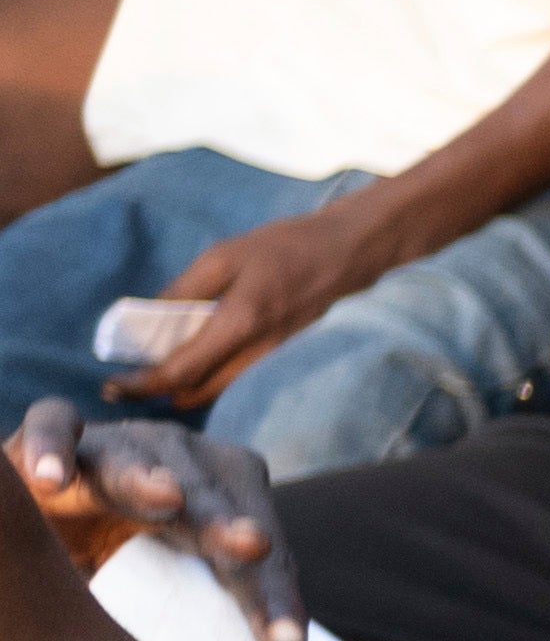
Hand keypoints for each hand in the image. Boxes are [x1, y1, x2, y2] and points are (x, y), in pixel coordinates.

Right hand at [12, 399, 304, 640]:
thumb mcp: (178, 583)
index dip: (272, 593)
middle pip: (210, 498)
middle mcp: (183, 459)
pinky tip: (51, 479)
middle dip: (229, 525)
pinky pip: (54, 429)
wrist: (57, 506)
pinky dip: (51, 448)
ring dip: (149, 479)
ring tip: (168, 498)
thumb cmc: (131, 552)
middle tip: (254, 547)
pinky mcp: (58, 436)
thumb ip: (212, 610)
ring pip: (135, 460)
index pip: (260, 547)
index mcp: (229, 495)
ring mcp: (120, 443)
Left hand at [108, 194, 406, 410]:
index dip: (143, 383)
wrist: (344, 255)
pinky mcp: (274, 353)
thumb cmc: (282, 248)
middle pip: (194, 392)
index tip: (113, 385)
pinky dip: (202, 376)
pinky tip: (187, 358)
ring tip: (151, 372)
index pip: (180, 370)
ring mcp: (267, 357)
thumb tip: (148, 318)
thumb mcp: (222, 256)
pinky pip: (229, 376)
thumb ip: (184, 290)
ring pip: (213, 389)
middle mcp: (253, 352)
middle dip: (156, 392)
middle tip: (125, 381)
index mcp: (237, 325)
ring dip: (179, 387)